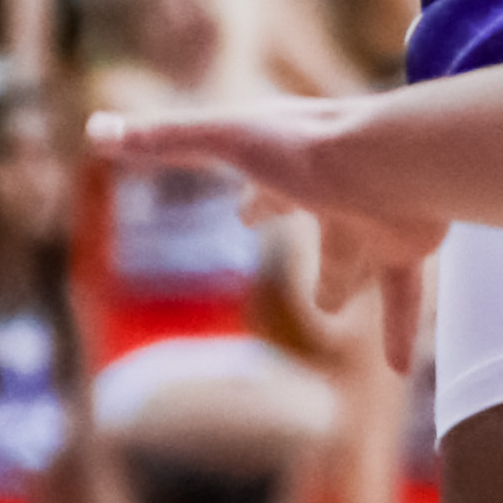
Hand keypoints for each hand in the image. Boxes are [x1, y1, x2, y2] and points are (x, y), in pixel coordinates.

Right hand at [135, 95, 437, 366]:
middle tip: (281, 248)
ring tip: (333, 309)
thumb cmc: (308, 148)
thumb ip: (165, 139)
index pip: (267, 184)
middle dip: (302, 235)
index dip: (257, 201)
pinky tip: (398, 372)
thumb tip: (96, 130)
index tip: (247, 215)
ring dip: (347, 281)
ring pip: (359, 259)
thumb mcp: (226, 140)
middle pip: (317, 222)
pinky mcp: (407, 247)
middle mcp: (336, 191)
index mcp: (292, 165)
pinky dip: (400, 332)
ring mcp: (374, 219)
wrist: (394, 162)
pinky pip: (403, 298)